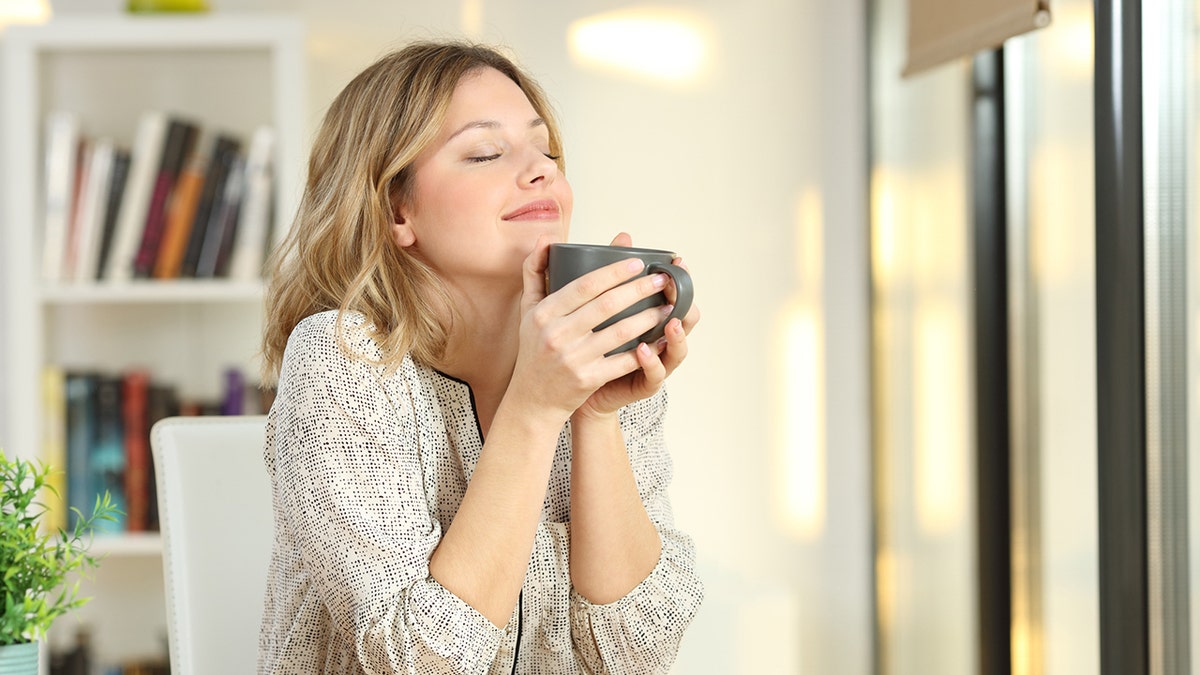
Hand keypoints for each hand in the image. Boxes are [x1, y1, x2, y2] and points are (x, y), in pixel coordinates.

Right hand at [507, 235, 684, 420]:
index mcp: (544, 313)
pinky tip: (662, 340)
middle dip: (639, 289)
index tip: (639, 262)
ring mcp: (572, 358)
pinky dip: (646, 351)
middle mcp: (557, 334)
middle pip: (607, 305)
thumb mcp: (527, 310)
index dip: (614, 272)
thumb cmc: (534, 348)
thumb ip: (534, 271)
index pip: (585, 285)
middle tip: (663, 279)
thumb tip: (546, 238)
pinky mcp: (587, 380)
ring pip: (620, 332)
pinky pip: (623, 362)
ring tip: (668, 307)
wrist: (532, 398)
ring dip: (649, 317)